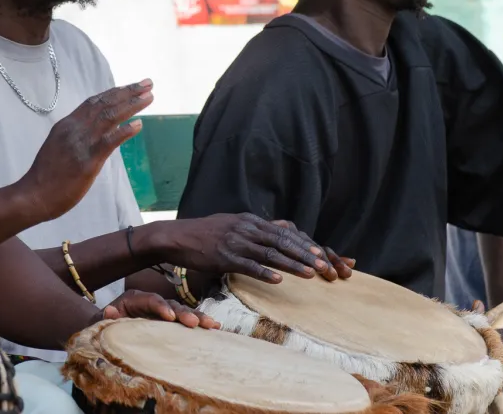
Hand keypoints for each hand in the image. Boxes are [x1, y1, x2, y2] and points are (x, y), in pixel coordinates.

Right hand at [18, 81, 152, 220]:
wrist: (34, 195)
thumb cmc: (47, 176)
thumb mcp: (59, 146)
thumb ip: (77, 136)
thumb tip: (99, 130)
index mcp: (67, 124)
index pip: (94, 102)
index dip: (114, 92)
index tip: (131, 86)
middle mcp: (74, 128)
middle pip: (104, 103)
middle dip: (128, 92)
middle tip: (148, 83)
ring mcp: (81, 143)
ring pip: (109, 117)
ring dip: (131, 105)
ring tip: (149, 97)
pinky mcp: (87, 161)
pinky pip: (109, 141)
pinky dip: (125, 130)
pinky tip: (138, 124)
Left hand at [98, 289, 218, 329]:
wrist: (107, 327)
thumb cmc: (104, 326)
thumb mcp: (100, 321)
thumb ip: (106, 318)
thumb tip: (110, 311)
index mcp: (134, 299)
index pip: (150, 299)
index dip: (160, 306)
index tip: (170, 317)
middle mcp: (151, 302)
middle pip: (170, 304)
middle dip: (184, 313)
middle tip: (196, 323)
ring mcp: (162, 310)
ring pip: (182, 311)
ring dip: (197, 317)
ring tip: (211, 325)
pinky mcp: (169, 321)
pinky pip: (185, 320)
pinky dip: (199, 322)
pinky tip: (215, 327)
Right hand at [162, 214, 353, 282]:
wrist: (176, 237)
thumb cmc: (204, 233)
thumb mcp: (231, 224)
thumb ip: (254, 229)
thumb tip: (278, 230)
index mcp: (249, 221)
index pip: (284, 232)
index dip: (304, 243)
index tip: (323, 253)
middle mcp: (245, 229)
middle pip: (282, 242)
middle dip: (306, 255)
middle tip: (325, 267)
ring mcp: (235, 243)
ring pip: (270, 254)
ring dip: (293, 264)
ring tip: (311, 274)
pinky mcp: (224, 257)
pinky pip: (248, 266)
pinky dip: (264, 273)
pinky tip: (278, 280)